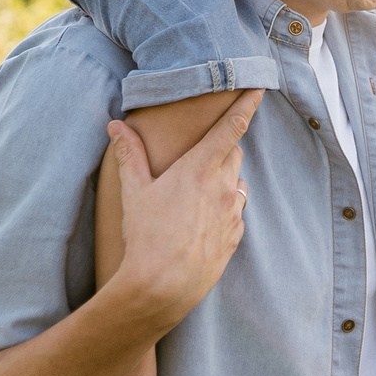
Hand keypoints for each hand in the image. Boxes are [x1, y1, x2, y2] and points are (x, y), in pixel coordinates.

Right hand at [99, 90, 259, 328]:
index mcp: (200, 168)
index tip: (259, 88)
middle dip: (224, 147)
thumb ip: (129, 154)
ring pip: (236, 184)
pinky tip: (201, 222)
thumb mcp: (133, 192)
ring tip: (196, 194)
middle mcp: (223, 186)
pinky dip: (224, 209)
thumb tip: (116, 125)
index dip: (247, 104)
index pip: (232, 127)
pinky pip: (235, 213)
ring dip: (223, 181)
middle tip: (201, 153)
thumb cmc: (146, 236)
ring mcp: (233, 213)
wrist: (163, 287)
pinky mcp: (235, 236)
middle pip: (234, 153)